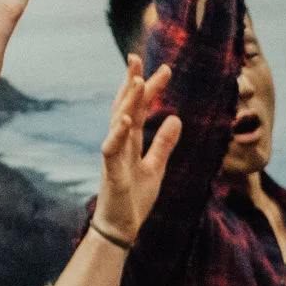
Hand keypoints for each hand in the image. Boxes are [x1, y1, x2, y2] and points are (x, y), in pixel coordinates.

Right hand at [92, 60, 182, 246]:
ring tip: (136, 81)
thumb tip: (175, 118)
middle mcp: (119, 143)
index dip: (150, 89)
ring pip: (117, 122)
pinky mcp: (111, 172)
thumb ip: (163, 143)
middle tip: (137, 57)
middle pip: (124, 107)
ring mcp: (113, 156)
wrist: (121, 227)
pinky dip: (117, 133)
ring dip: (126, 102)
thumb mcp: (156, 167)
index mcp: (131, 141)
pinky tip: (125, 119)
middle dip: (131, 82)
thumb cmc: (134, 198)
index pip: (140, 108)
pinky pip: (111, 149)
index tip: (165, 69)